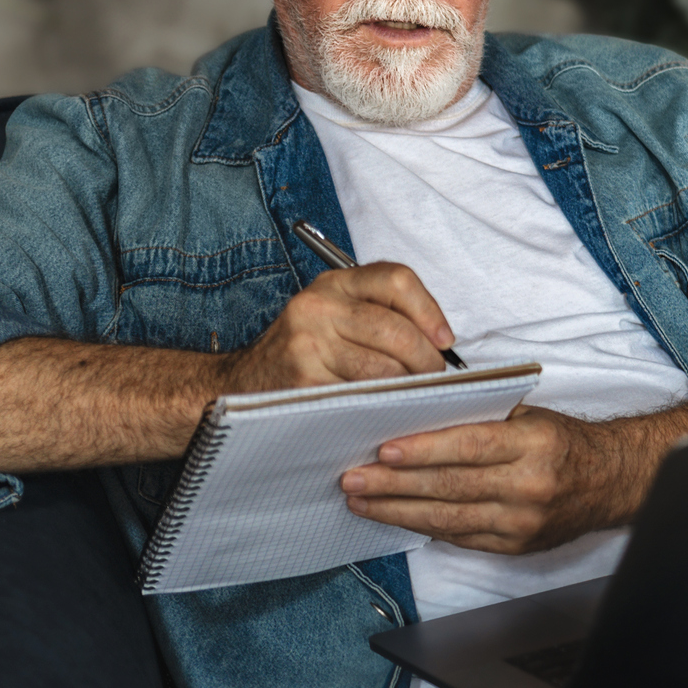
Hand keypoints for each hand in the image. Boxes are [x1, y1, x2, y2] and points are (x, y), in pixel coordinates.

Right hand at [218, 264, 456, 392]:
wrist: (242, 383)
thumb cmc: (303, 353)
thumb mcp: (335, 316)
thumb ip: (380, 314)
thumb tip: (439, 339)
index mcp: (334, 283)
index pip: (396, 279)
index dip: (430, 310)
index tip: (444, 339)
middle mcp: (319, 306)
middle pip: (396, 329)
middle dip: (426, 360)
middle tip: (434, 378)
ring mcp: (308, 343)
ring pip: (384, 368)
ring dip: (408, 387)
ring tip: (412, 395)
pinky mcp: (304, 380)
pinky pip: (362, 395)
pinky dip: (383, 405)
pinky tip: (387, 408)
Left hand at [339, 404, 622, 554]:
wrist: (610, 482)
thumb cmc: (562, 443)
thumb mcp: (530, 417)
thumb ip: (481, 417)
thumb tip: (419, 415)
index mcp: (533, 444)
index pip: (468, 447)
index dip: (422, 451)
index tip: (383, 451)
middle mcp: (528, 486)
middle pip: (449, 486)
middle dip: (394, 485)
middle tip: (352, 480)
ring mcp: (521, 522)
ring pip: (448, 519)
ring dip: (398, 510)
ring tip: (361, 502)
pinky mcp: (515, 546)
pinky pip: (461, 538)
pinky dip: (425, 527)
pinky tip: (397, 518)